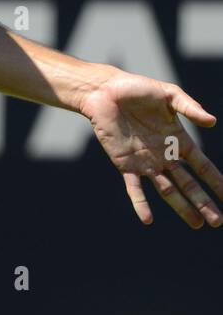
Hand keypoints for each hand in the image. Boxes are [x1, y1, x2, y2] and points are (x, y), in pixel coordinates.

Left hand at [79, 71, 222, 226]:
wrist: (103, 91)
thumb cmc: (137, 90)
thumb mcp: (168, 95)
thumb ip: (190, 108)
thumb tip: (212, 122)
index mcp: (177, 140)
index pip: (201, 165)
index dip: (215, 180)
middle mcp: (164, 155)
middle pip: (188, 184)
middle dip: (203, 202)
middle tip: (217, 222)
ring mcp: (145, 162)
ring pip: (167, 190)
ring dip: (181, 207)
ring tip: (197, 224)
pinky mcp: (124, 163)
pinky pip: (134, 187)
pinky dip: (140, 203)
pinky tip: (147, 219)